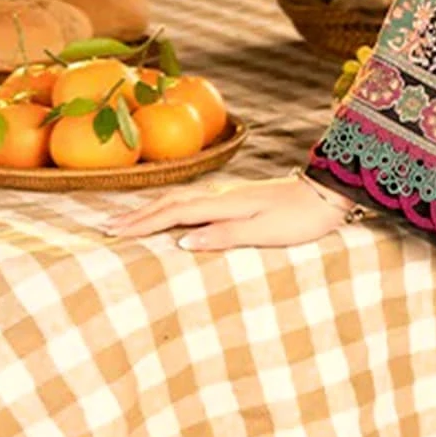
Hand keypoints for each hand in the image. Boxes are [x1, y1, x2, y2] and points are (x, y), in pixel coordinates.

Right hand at [101, 175, 352, 249]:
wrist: (328, 195)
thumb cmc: (300, 219)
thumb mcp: (263, 232)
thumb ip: (224, 236)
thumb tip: (184, 242)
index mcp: (223, 204)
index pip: (172, 214)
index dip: (141, 224)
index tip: (113, 233)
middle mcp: (221, 195)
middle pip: (170, 203)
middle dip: (138, 216)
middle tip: (107, 228)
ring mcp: (229, 194)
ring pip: (180, 200)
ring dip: (152, 210)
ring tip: (130, 220)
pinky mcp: (239, 198)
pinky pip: (194, 202)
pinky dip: (173, 208)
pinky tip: (173, 214)